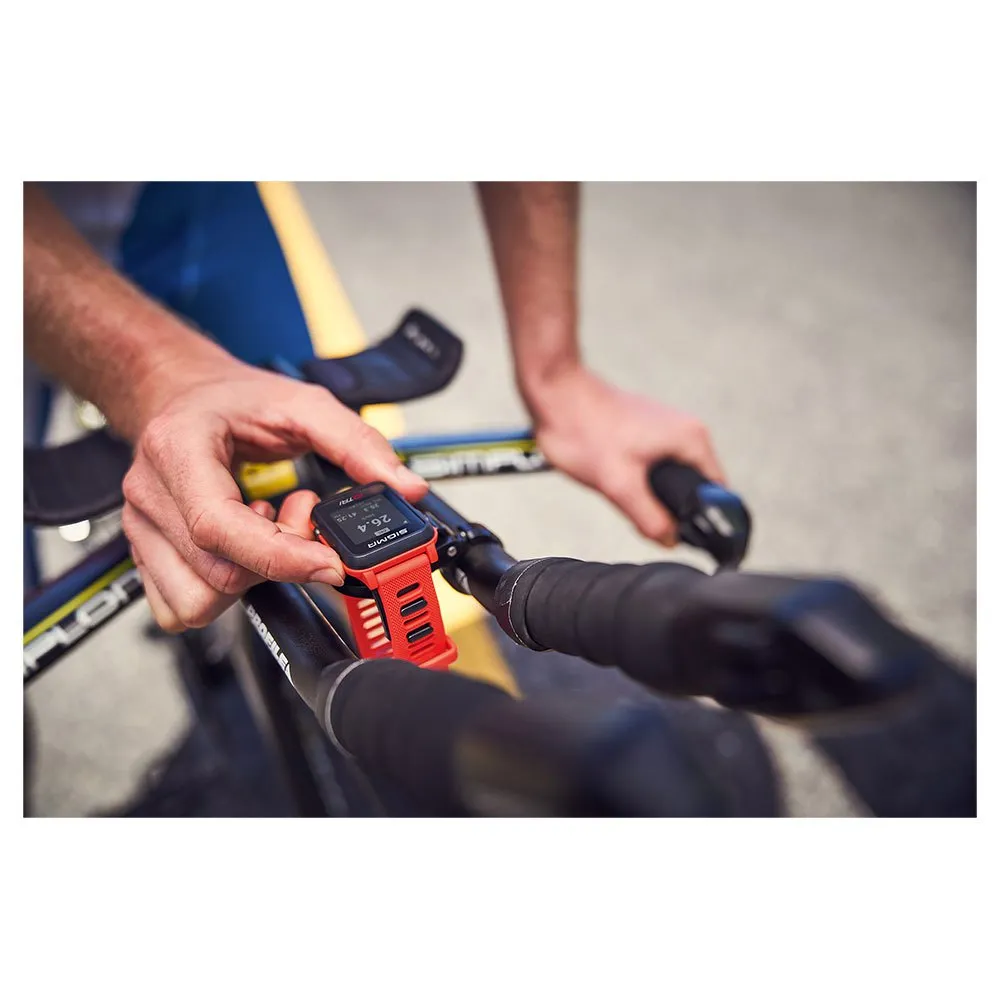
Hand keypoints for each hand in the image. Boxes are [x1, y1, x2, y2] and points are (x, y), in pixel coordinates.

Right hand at [121, 356, 426, 631]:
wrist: (179, 394)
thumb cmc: (231, 399)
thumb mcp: (302, 404)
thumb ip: (358, 444)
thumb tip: (407, 488)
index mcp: (177, 451)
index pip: (220, 527)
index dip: (281, 555)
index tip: (330, 563)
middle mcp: (151, 495)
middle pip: (219, 573)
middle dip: (279, 558)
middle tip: (300, 512)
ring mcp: (141, 529)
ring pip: (200, 600)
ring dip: (249, 578)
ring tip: (266, 526)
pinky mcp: (147, 555)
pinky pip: (182, 607)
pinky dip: (222, 590)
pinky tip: (241, 547)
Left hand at [531, 367, 725, 544]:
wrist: (556, 394)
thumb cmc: (584, 430)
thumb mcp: (619, 485)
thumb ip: (649, 518)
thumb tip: (671, 540)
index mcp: (692, 440)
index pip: (717, 492)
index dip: (702, 519)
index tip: (680, 535)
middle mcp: (687, 431)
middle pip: (694, 487)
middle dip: (670, 507)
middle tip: (639, 512)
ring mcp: (667, 428)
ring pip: (671, 478)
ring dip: (652, 494)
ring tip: (623, 490)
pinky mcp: (647, 430)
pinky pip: (655, 466)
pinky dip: (640, 479)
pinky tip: (617, 478)